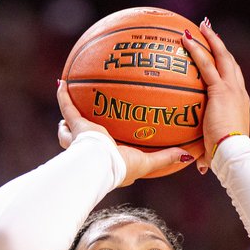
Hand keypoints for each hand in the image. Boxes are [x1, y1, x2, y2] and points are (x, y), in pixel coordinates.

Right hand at [56, 80, 193, 186]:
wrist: (100, 164)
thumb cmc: (121, 167)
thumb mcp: (147, 163)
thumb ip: (166, 157)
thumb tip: (187, 154)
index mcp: (106, 158)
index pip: (106, 152)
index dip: (108, 148)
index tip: (114, 140)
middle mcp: (91, 148)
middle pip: (82, 141)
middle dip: (79, 134)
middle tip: (86, 122)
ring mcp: (80, 137)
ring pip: (68, 128)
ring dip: (67, 120)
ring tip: (71, 105)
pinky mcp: (76, 126)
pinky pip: (67, 107)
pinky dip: (63, 96)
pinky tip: (62, 82)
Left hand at [180, 19, 249, 173]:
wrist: (233, 153)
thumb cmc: (225, 157)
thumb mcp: (215, 151)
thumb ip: (205, 154)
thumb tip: (199, 166)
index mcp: (239, 103)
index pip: (233, 78)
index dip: (226, 64)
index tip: (218, 54)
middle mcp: (239, 92)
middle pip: (230, 61)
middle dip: (220, 44)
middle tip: (209, 30)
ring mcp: (232, 89)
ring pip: (221, 57)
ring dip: (211, 39)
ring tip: (200, 25)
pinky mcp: (221, 90)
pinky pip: (205, 64)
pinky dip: (196, 49)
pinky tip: (185, 39)